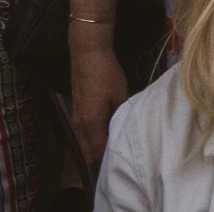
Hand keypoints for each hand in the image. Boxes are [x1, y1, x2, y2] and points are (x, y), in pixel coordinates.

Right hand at [68, 36, 126, 168]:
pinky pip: (83, 134)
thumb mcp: (121, 94)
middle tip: (115, 166)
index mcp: (91, 124)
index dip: (106, 162)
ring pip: (84, 143)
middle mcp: (79, 126)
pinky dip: (91, 140)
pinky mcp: (76, 112)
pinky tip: (103, 139)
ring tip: (111, 155)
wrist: (88, 55)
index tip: (117, 169)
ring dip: (94, 150)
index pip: (97, 151)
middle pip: (88, 151)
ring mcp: (75, 119)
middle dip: (99, 160)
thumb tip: (126, 130)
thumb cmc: (107, 74)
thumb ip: (122, 115)